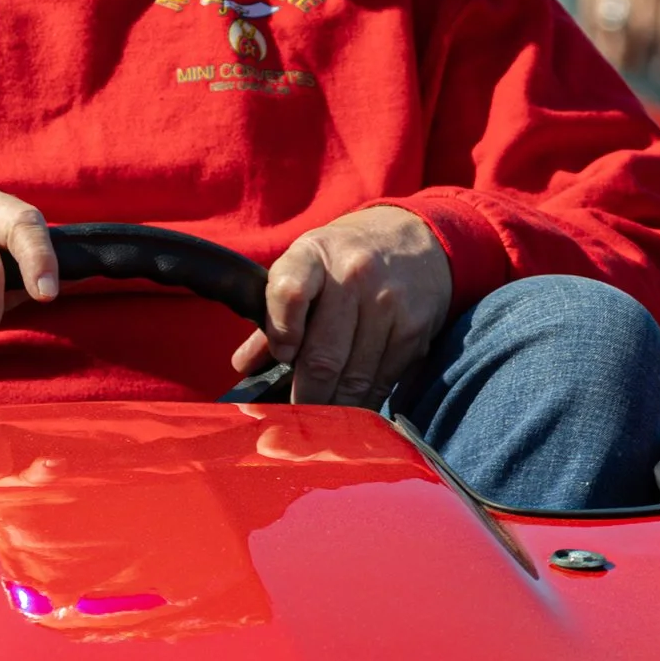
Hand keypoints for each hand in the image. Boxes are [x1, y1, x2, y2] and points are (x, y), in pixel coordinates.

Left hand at [228, 205, 452, 407]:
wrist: (415, 236)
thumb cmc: (345, 257)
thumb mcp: (306, 266)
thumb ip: (274, 314)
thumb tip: (244, 365)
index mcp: (314, 255)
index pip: (290, 292)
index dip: (280, 332)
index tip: (281, 356)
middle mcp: (354, 275)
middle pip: (322, 356)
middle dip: (305, 397)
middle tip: (293, 423)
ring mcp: (388, 304)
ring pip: (354, 378)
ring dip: (335, 410)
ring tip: (321, 424)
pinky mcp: (414, 330)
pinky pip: (383, 381)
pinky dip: (365, 404)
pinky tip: (352, 413)